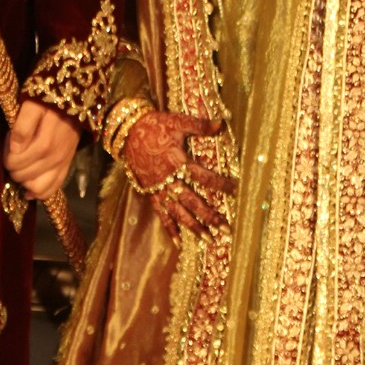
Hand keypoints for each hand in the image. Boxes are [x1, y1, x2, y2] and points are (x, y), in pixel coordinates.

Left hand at [3, 98, 81, 198]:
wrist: (74, 102)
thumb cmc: (48, 103)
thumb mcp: (33, 105)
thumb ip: (23, 125)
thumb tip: (15, 149)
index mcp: (44, 143)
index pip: (17, 160)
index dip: (6, 157)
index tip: (7, 148)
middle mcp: (54, 157)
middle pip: (24, 175)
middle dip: (12, 169)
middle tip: (11, 157)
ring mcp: (62, 164)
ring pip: (38, 187)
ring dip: (24, 182)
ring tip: (21, 170)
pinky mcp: (66, 167)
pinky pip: (53, 189)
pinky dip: (39, 193)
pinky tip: (28, 191)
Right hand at [123, 110, 235, 241]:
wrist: (126, 133)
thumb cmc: (154, 126)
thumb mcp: (177, 122)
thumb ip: (199, 126)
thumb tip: (221, 124)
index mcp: (177, 162)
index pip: (204, 177)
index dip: (221, 184)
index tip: (237, 190)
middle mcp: (168, 179)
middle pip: (193, 202)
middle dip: (210, 216)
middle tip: (227, 230)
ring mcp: (158, 189)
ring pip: (178, 212)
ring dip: (194, 227)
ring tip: (209, 240)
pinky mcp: (150, 193)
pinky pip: (161, 214)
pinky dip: (170, 228)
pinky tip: (179, 243)